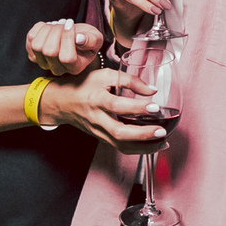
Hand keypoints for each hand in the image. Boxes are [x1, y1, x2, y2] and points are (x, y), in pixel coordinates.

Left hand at [26, 19, 105, 75]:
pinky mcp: (33, 53)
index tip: (71, 24)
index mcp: (75, 67)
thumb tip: (79, 39)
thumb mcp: (96, 39)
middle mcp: (58, 69)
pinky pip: (30, 38)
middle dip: (56, 31)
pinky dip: (39, 28)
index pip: (67, 57)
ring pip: (37, 45)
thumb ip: (91, 40)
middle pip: (49, 51)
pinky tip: (49, 27)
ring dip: (47, 29)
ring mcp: (43, 63)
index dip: (68, 38)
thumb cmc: (87, 39)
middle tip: (64, 23)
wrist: (76, 39)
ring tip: (57, 25)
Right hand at [42, 66, 172, 152]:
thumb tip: (152, 90)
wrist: (62, 102)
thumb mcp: (105, 75)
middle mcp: (97, 119)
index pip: (117, 106)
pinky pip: (121, 148)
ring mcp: (99, 131)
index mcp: (97, 100)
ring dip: (144, 147)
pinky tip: (152, 146)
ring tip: (162, 143)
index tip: (155, 107)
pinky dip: (138, 149)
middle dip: (143, 134)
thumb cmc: (84, 86)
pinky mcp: (102, 138)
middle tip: (161, 131)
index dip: (137, 108)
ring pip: (121, 145)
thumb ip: (129, 80)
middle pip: (119, 132)